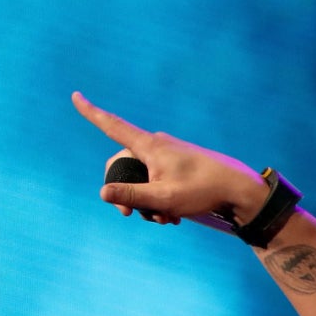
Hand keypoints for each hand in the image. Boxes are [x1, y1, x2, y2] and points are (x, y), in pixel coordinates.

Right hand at [72, 92, 267, 225]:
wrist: (239, 189)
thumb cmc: (203, 190)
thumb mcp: (163, 197)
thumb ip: (131, 195)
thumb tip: (102, 192)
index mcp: (149, 146)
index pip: (112, 125)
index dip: (91, 112)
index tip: (75, 95)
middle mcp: (156, 145)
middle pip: (124, 166)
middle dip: (125, 192)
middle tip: (133, 216)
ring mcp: (169, 154)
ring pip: (143, 178)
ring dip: (147, 201)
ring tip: (165, 219)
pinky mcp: (179, 165)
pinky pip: (158, 180)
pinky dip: (160, 198)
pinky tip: (174, 217)